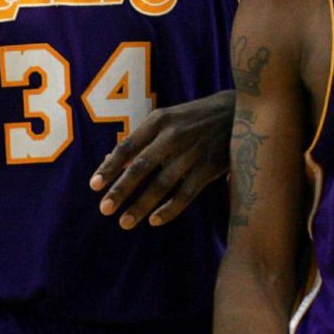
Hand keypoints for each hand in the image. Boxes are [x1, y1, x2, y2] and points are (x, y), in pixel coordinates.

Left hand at [90, 90, 233, 228]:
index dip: (110, 168)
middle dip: (121, 190)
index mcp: (158, 121)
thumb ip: (140, 139)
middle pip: (141, 167)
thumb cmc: (193, 118)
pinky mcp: (209, 168)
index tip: (94, 186)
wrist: (239, 112)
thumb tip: (108, 160)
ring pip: (162, 184)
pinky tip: (154, 221)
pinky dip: (169, 209)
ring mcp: (192, 153)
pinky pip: (186, 194)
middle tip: (104, 209)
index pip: (127, 147)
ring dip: (141, 206)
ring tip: (125, 222)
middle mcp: (173, 136)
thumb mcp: (166, 119)